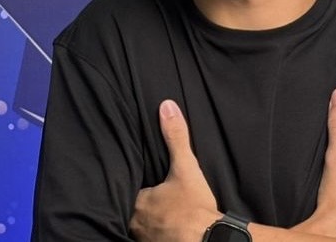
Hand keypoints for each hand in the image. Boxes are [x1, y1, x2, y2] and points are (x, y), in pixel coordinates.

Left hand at [129, 100, 220, 241]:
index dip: (134, 184)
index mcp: (139, 202)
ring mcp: (145, 240)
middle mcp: (136, 224)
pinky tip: (168, 228)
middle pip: (132, 209)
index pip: (126, 189)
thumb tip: (166, 107)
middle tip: (153, 195)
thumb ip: (175, 137)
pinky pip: (151, 239)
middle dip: (140, 204)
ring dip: (148, 220)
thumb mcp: (186, 167)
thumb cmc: (193, 207)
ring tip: (160, 212)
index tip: (141, 178)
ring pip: (140, 226)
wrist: (208, 240)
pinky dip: (157, 233)